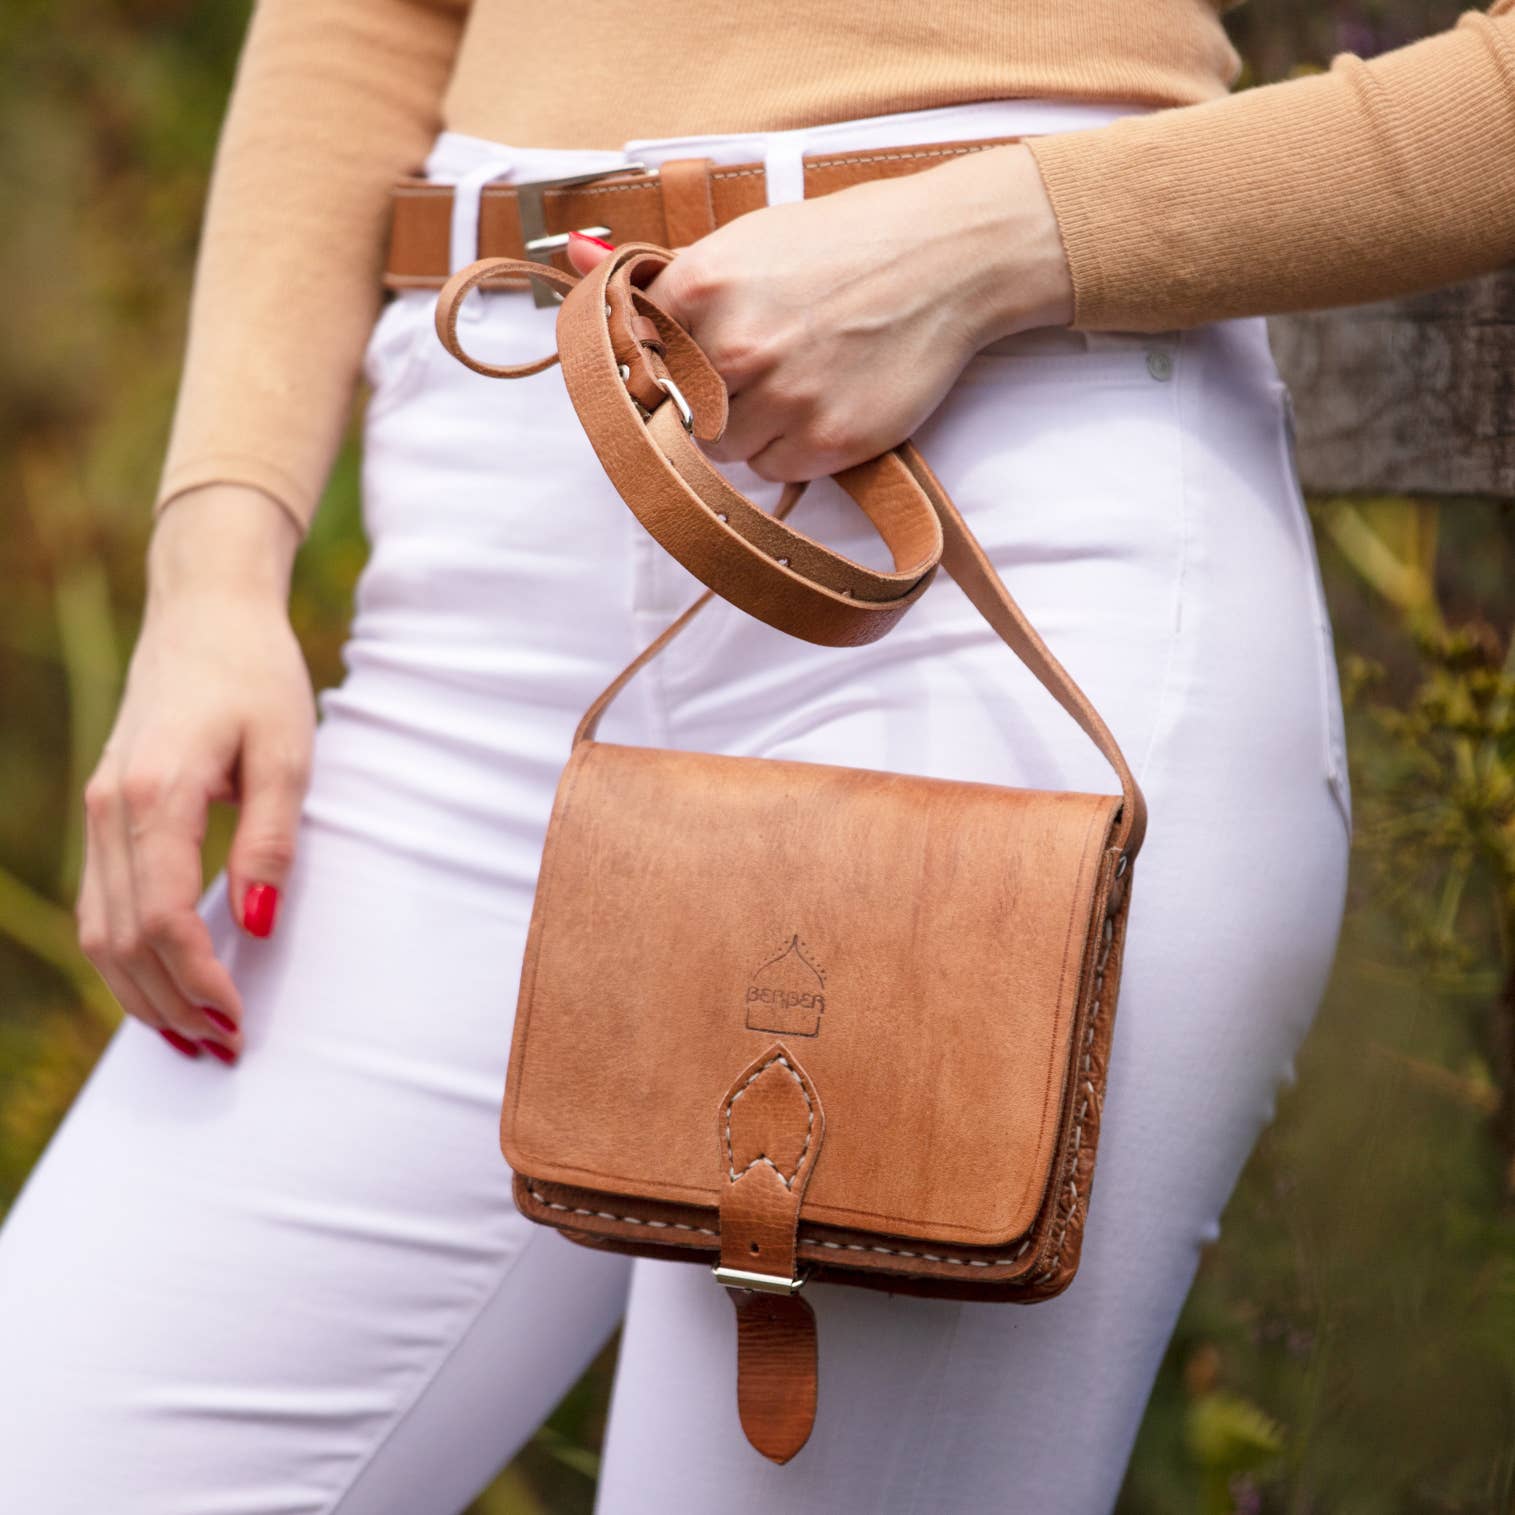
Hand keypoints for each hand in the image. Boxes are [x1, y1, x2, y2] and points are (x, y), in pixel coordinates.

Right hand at [75, 484, 313, 1063]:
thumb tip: (256, 924)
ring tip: (193, 1039)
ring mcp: (98, 812)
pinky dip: (126, 957)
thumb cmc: (257, 677)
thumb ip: (270, 840)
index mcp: (155, 794)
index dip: (199, 980)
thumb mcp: (287, 753)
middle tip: (225, 1050)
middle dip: (172, 1004)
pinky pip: (101, 904)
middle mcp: (110, 810)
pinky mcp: (104, 814)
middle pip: (123, 939)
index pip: (165, 918)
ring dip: (142, 993)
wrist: (204, 613)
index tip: (239, 1022)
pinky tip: (162, 986)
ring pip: (99, 930)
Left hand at [565, 143, 1072, 481]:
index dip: (652, 372)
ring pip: (724, 452)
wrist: (944, 259)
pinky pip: (776, 470)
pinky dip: (791, 448)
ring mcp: (783, 400)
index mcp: (700, 289)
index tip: (668, 372)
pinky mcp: (828, 442)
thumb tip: (576, 251)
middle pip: (677, 416)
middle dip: (702, 404)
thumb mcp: (746, 238)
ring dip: (747, 430)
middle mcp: (735, 349)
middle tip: (745, 373)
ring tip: (792, 381)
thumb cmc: (842, 244)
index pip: (634, 364)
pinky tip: (822, 401)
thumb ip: (663, 270)